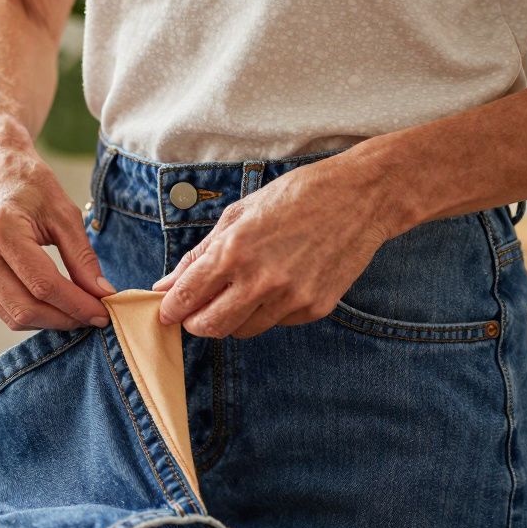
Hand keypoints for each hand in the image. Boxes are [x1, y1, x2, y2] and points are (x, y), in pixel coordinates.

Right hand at [0, 144, 114, 329]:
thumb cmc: (29, 185)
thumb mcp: (64, 214)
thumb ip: (82, 257)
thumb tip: (102, 294)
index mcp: (1, 230)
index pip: (43, 284)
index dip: (77, 304)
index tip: (104, 311)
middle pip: (26, 308)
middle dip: (65, 318)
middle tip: (94, 316)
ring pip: (13, 316)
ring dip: (49, 322)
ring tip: (77, 312)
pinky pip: (3, 309)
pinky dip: (33, 314)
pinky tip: (55, 306)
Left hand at [152, 150, 401, 337]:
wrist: (360, 197)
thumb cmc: (296, 197)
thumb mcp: (239, 214)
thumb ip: (199, 254)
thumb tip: (166, 284)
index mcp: (235, 251)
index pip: (187, 296)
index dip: (171, 309)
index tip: (167, 311)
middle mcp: (261, 280)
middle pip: (210, 327)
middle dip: (196, 323)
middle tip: (197, 311)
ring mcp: (290, 298)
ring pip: (242, 330)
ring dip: (234, 317)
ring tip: (245, 288)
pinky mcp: (314, 308)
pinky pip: (275, 323)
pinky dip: (268, 311)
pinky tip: (280, 283)